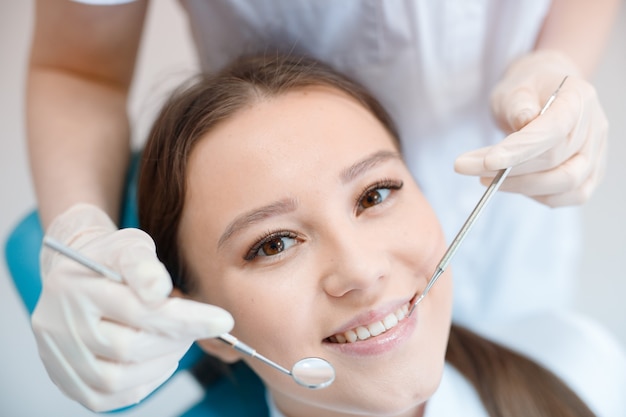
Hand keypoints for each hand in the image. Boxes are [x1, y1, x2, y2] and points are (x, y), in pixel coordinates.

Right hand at [32, 204, 233, 411]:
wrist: (75, 276)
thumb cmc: (111, 259)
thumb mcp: (129, 245)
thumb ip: (144, 264)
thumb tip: (160, 290)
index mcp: (77, 286)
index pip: (137, 309)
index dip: (185, 319)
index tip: (223, 321)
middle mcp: (60, 324)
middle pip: (128, 347)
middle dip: (174, 339)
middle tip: (193, 326)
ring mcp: (58, 356)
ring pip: (116, 379)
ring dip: (161, 364)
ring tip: (177, 340)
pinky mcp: (65, 379)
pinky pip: (107, 397)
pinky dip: (143, 383)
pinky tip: (157, 360)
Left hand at [454, 50, 607, 206]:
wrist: (545, 94)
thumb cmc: (527, 90)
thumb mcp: (514, 87)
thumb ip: (518, 103)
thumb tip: (523, 122)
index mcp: (579, 99)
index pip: (554, 131)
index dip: (520, 150)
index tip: (486, 162)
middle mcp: (594, 127)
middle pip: (556, 161)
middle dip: (508, 171)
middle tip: (468, 167)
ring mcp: (596, 153)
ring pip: (565, 183)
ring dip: (520, 186)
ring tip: (485, 178)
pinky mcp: (591, 174)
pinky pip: (570, 195)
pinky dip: (538, 196)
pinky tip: (511, 185)